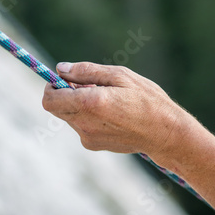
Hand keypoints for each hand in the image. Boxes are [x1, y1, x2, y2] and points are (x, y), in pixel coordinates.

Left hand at [42, 62, 193, 160]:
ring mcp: (88, 137)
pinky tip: (110, 114)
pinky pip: (80, 126)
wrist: (164, 134)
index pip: (49, 99)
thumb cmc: (146, 99)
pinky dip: (87, 117)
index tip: (64, 79)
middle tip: (89, 86)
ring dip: (78, 105)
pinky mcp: (93, 145)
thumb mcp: (119, 76)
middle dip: (65, 94)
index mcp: (89, 103)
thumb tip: (60, 69)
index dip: (52, 86)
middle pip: (56, 108)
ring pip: (69, 116)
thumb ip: (86, 72)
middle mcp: (84, 123)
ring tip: (106, 100)